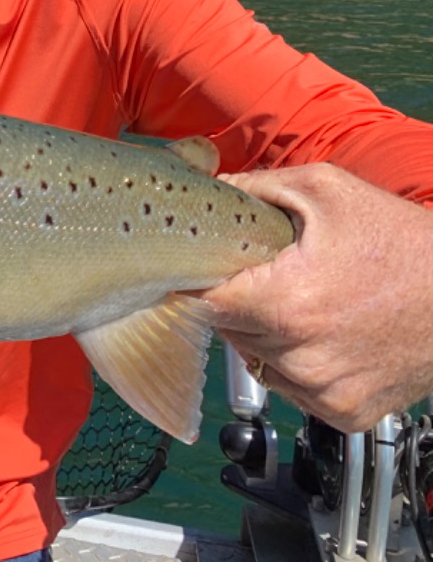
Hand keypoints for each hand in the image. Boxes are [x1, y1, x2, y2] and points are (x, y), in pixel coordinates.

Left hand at [199, 163, 432, 431]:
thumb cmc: (401, 240)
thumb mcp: (325, 190)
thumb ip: (255, 187)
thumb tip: (209, 188)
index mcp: (285, 305)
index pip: (202, 303)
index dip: (198, 281)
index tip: (203, 267)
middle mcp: (301, 358)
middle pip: (228, 331)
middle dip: (238, 302)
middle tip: (269, 277)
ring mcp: (324, 392)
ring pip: (258, 359)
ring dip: (265, 335)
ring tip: (304, 303)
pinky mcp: (346, 413)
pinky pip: (293, 388)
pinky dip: (298, 364)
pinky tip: (325, 333)